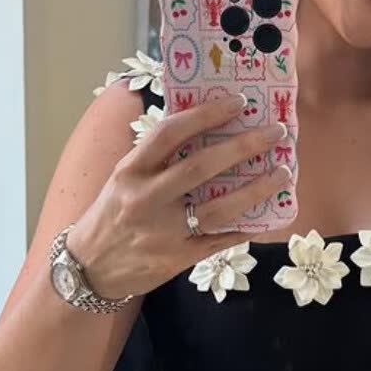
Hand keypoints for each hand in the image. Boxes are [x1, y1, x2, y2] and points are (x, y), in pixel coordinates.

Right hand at [71, 90, 290, 297]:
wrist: (89, 268)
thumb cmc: (112, 214)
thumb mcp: (122, 178)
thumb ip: (155, 157)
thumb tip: (202, 127)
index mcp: (131, 171)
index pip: (170, 133)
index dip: (206, 114)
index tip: (239, 102)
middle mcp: (146, 199)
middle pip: (201, 167)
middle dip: (244, 146)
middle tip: (275, 132)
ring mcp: (164, 232)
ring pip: (219, 208)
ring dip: (256, 189)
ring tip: (281, 173)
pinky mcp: (177, 259)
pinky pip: (219, 240)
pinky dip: (244, 227)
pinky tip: (266, 216)